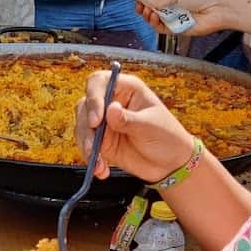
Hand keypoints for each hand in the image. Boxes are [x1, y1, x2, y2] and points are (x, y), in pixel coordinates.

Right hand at [77, 70, 196, 183]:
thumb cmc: (167, 137)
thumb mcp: (150, 126)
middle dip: (86, 126)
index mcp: (126, 89)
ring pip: (81, 126)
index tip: (97, 119)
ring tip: (99, 162)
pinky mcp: (100, 141)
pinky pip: (85, 145)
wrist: (169, 163)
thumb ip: (129, 119)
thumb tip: (110, 110)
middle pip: (85, 105)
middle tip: (94, 144)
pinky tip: (101, 168)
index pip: (99, 82)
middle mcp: (111, 102)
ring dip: (86, 145)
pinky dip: (90, 158)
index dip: (93, 97)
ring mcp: (104, 122)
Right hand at [136, 0, 235, 36]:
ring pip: (156, 19)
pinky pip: (162, 28)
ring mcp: (175, 17)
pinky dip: (155, 24)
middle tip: (139, 5)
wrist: (219, 8)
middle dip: (144, 6)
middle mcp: (175, 5)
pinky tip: (153, 17)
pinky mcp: (177, 28)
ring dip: (148, 15)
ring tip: (146, 10)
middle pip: (154, 8)